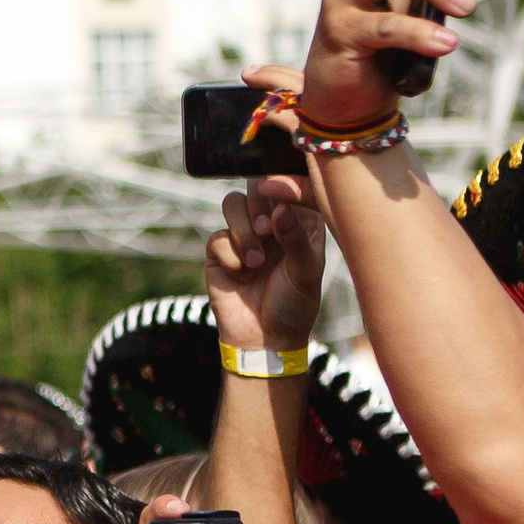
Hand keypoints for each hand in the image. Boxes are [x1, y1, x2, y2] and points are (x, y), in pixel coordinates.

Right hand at [203, 162, 324, 353]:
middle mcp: (271, 221)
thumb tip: (280, 208)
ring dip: (242, 229)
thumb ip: (296, 238)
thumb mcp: (306, 273)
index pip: (292, 186)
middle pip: (256, 186)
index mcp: (301, 221)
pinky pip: (217, 235)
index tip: (280, 201)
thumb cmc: (295, 305)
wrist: (264, 338)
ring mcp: (244, 233)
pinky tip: (241, 275)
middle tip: (266, 231)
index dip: (285, 185)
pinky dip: (229, 255)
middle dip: (258, 207)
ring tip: (255, 261)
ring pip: (232, 203)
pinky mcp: (220, 250)